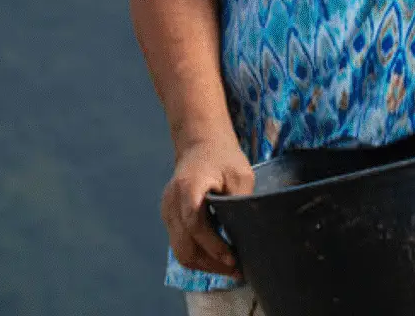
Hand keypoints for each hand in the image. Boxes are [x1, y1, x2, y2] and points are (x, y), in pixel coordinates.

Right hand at [160, 136, 254, 275]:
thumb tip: (246, 234)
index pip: (196, 225)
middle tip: (236, 270)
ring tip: (229, 267)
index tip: (234, 257)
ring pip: (181, 251)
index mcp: (188, 188)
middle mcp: (172, 202)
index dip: (214, 246)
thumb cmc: (223, 157)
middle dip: (211, 264)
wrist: (201, 144)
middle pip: (184, 247)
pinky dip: (198, 254)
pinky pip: (180, 244)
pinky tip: (218, 255)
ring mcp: (167, 211)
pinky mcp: (169, 217)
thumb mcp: (241, 174)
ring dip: (205, 263)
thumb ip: (239, 202)